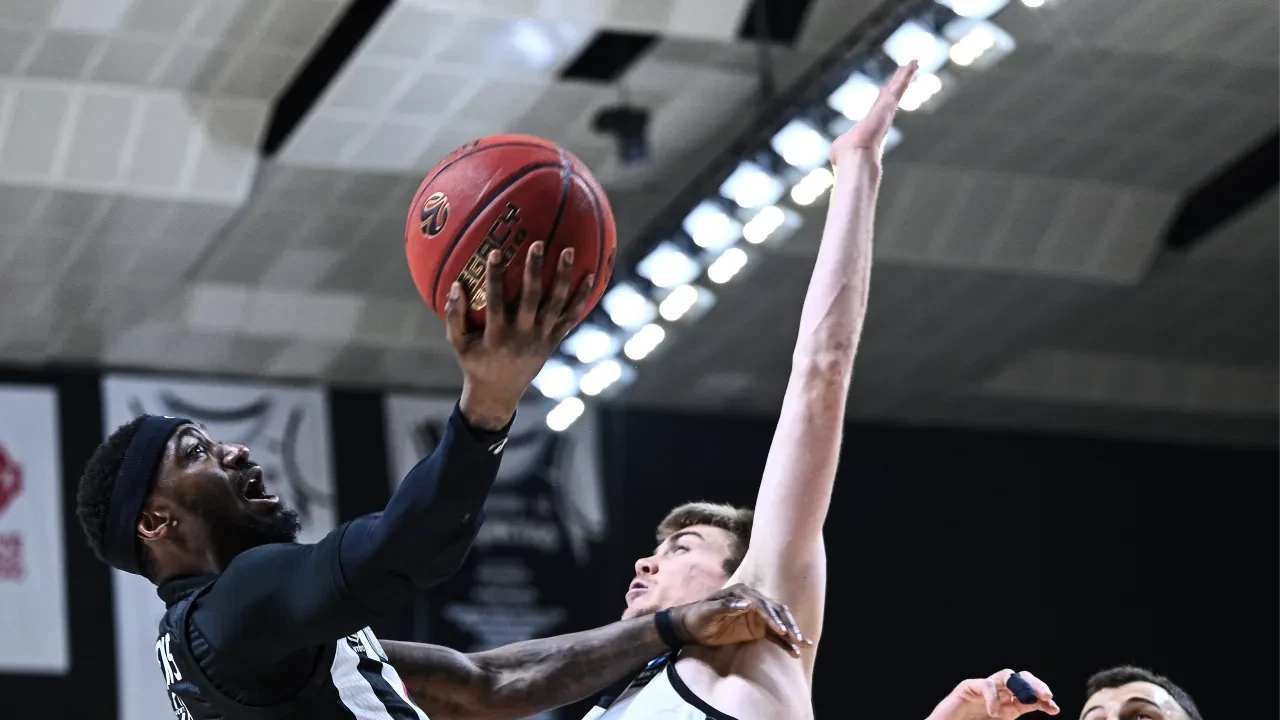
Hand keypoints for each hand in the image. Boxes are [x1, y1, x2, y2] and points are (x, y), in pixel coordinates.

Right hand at [447, 242, 592, 429]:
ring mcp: (541, 339)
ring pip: (556, 305)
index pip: (496, 302)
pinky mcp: (554, 342)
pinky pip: (570, 318)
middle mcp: (522, 336)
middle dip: (535, 271)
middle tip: (539, 243)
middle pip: (531, 299)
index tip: (495, 252)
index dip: (495, 277)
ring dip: (563, 277)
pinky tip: (591, 276)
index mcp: (496, 335)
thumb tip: (455, 284)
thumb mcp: (458, 343)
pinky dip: (581, 298)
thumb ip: (454, 314)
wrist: (499, 392)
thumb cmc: (474, 362)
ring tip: (569, 250)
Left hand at [669, 584, 812, 657]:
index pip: (761, 604)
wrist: (691, 625)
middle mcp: (753, 600)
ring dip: (792, 632)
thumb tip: (747, 605)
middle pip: (776, 611)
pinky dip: (785, 642)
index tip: (780, 630)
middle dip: (789, 624)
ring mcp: (757, 614)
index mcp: (742, 593)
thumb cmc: (698, 616)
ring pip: (780, 622)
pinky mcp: (758, 628)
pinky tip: (794, 651)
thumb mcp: (707, 611)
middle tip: (798, 638)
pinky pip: (775, 635)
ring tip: (804, 644)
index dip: (771, 616)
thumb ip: (726, 606)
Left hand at [830, 60, 915, 164]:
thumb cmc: (846, 157)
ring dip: (905, 75)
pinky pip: (900, 87)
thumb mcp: (841, 148)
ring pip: (898, 89)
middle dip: (898, 82)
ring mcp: (887, 111)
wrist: (854, 156)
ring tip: (914, 62)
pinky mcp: (889, 105)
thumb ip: (843, 146)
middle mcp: (882, 118)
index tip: (886, 89)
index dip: (883, 98)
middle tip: (906, 69)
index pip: (879, 108)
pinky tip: (912, 64)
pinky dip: (906, 75)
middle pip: (891, 95)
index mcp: (871, 126)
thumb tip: (837, 154)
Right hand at [926, 670, 1058, 719]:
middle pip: (1021, 679)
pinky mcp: (968, 687)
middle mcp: (998, 695)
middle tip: (1047, 696)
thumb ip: (1013, 716)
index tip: (1054, 709)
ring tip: (1027, 699)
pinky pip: (986, 684)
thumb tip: (1041, 707)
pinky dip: (993, 697)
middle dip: (1035, 685)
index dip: (1043, 701)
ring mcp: (983, 689)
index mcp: (1007, 706)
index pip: (1030, 697)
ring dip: (1020, 685)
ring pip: (1006, 676)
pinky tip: (994, 712)